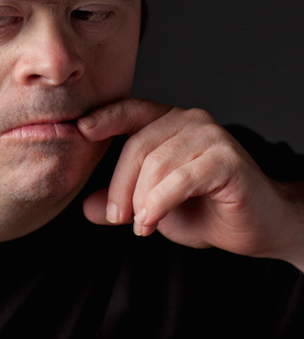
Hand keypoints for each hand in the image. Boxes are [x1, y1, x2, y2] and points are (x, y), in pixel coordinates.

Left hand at [77, 99, 303, 269]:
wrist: (258, 228)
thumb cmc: (205, 210)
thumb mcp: (153, 206)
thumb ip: (123, 202)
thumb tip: (85, 207)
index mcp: (170, 123)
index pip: (132, 110)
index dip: (105, 117)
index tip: (80, 130)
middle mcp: (190, 121)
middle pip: (138, 144)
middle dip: (120, 184)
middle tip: (116, 216)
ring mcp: (211, 137)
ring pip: (157, 162)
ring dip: (141, 198)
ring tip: (140, 225)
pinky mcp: (227, 159)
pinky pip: (181, 178)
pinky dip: (160, 202)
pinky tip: (152, 221)